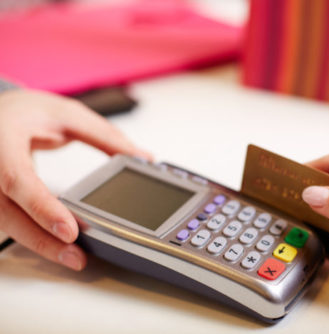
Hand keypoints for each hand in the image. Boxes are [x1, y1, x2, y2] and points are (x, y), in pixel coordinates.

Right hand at [0, 89, 150, 270]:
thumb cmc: (25, 111)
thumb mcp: (67, 114)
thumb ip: (104, 136)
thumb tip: (141, 156)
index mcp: (2, 140)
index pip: (18, 179)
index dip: (43, 208)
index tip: (70, 231)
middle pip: (8, 214)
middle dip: (44, 240)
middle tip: (77, 258)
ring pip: (5, 224)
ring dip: (38, 244)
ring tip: (72, 257)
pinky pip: (7, 222)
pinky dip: (32, 235)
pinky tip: (54, 245)